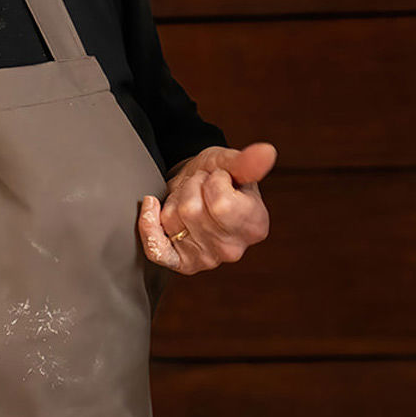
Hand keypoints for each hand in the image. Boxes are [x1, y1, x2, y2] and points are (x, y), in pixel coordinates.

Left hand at [138, 142, 273, 273]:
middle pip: (192, 210)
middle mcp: (233, 249)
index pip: (221, 203)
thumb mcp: (231, 162)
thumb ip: (247, 161)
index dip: (214, 182)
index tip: (220, 178)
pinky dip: (149, 227)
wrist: (198, 186)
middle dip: (192, 188)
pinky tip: (152, 207)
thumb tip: (266, 152)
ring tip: (190, 198)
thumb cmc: (219, 174)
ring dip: (175, 201)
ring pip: (172, 221)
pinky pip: (156, 249)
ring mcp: (207, 259)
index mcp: (255, 225)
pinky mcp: (182, 264)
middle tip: (203, 187)